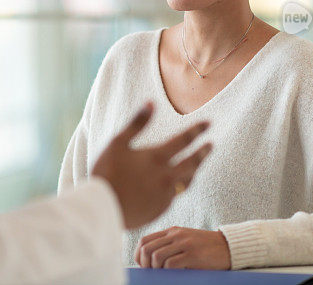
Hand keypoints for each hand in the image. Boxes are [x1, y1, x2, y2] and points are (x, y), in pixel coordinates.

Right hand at [91, 102, 211, 229]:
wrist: (101, 209)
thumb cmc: (106, 173)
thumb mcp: (117, 143)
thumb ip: (136, 123)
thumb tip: (151, 103)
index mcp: (156, 157)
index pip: (184, 140)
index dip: (197, 130)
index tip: (208, 124)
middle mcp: (166, 176)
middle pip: (192, 162)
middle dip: (203, 152)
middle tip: (211, 146)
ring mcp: (165, 195)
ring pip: (187, 181)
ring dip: (194, 171)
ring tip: (197, 166)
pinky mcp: (160, 209)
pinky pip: (175, 196)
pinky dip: (178, 187)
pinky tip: (176, 186)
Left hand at [134, 227, 230, 269]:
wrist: (228, 247)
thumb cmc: (205, 248)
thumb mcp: (185, 241)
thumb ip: (169, 245)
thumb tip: (149, 262)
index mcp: (172, 231)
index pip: (145, 240)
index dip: (139, 255)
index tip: (142, 266)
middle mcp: (176, 235)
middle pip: (147, 248)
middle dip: (145, 264)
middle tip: (151, 273)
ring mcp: (184, 243)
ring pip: (157, 257)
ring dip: (156, 270)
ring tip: (163, 274)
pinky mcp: (193, 254)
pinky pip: (171, 264)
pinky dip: (168, 272)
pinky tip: (174, 274)